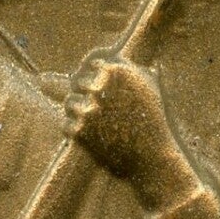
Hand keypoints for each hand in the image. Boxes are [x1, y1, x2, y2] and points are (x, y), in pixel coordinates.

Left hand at [64, 55, 192, 210]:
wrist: (153, 159)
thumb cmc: (153, 122)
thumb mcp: (149, 89)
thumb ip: (133, 70)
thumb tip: (119, 60)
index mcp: (118, 70)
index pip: (91, 62)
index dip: (92, 74)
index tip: (98, 87)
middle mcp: (101, 86)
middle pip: (77, 82)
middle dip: (84, 94)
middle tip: (97, 110)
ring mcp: (89, 108)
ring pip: (69, 103)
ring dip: (78, 114)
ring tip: (96, 125)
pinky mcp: (80, 131)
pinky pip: (66, 125)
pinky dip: (75, 133)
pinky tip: (93, 139)